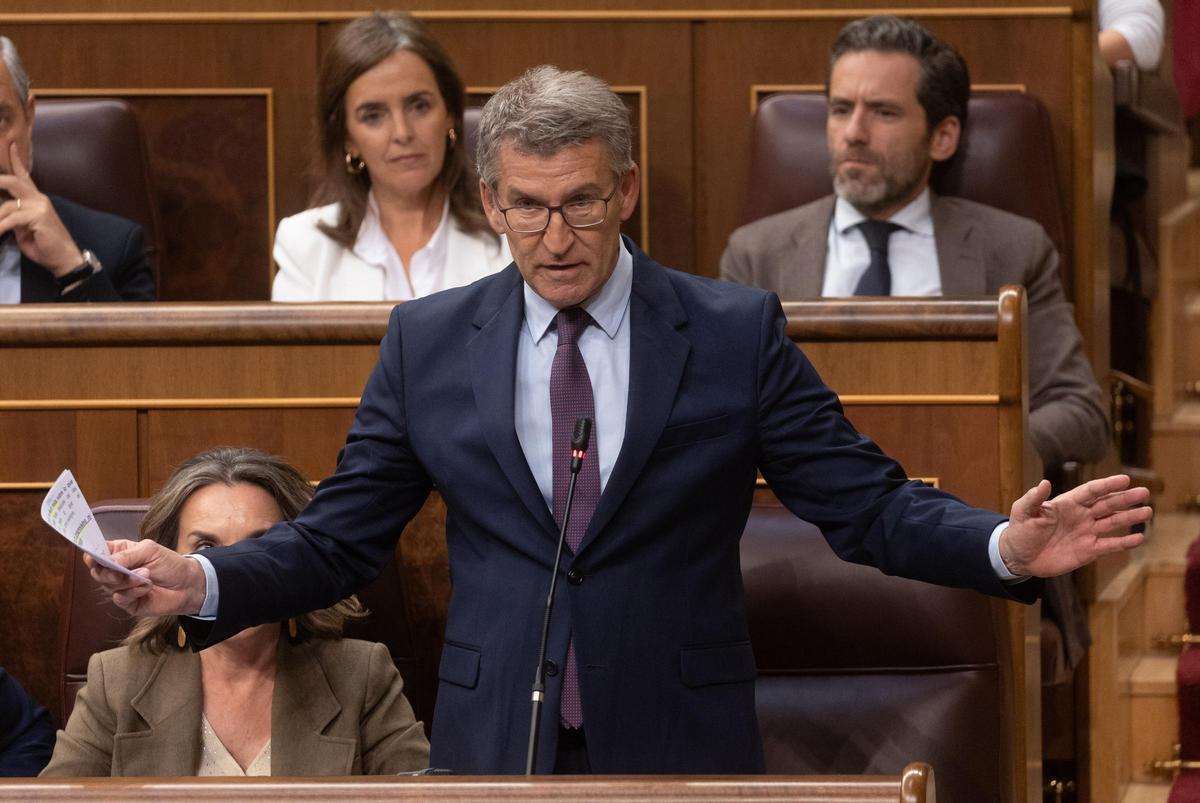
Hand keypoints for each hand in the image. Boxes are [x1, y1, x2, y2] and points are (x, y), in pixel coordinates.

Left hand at [0, 142, 83, 276]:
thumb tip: (1, 213)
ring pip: (7, 205)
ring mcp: (40, 206)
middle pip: (13, 181)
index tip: (8, 144)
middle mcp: (39, 199)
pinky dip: (1, 227)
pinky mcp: (39, 216)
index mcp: (36, 200)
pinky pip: (12, 218)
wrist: (64, 259)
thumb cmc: (44, 246)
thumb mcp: (23, 229)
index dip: (15, 160)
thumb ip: (14, 217)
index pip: (23, 176)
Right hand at [85, 539, 207, 616]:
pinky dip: (134, 591)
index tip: (92, 557)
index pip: (97, 553)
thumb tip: (105, 561)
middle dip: (108, 572)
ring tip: (146, 575)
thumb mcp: (150, 551)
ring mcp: (121, 588)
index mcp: (120, 553)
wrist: (188, 584)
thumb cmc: (170, 564)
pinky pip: (120, 599)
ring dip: (127, 581)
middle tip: (121, 571)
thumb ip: (126, 556)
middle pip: (97, 572)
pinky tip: (148, 587)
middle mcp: (116, 571)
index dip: (91, 555)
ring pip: (108, 586)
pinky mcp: (128, 603)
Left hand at [999, 474, 1150, 576]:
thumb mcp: (1023, 512)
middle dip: (1125, 498)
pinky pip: (1110, 545)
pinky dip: (1124, 542)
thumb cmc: (1020, 531)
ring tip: (1147, 511)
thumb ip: (1034, 498)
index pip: (1091, 491)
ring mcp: (1086, 532)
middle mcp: (1081, 516)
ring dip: (1130, 517)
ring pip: (1112, 522)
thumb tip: (1045, 483)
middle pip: (1107, 504)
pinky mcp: (1088, 551)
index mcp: (1067, 503)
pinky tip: (1139, 538)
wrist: (1019, 557)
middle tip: (1144, 492)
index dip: (1107, 485)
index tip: (1125, 479)